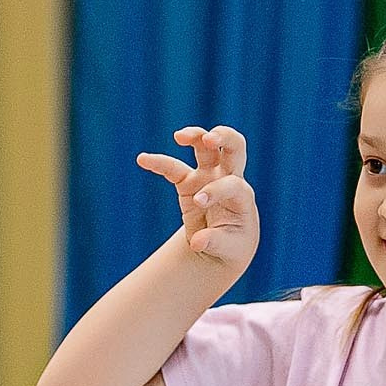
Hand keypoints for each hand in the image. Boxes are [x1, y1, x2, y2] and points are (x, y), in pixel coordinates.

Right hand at [136, 125, 259, 270]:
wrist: (224, 245)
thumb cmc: (232, 245)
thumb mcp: (229, 249)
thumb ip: (215, 243)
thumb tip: (197, 242)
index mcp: (242, 195)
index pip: (232, 184)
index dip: (216, 189)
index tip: (199, 202)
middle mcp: (227, 178)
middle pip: (233, 146)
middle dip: (224, 136)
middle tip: (209, 139)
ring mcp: (208, 176)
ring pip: (205, 147)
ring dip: (195, 136)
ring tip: (179, 136)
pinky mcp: (189, 182)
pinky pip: (173, 168)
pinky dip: (159, 163)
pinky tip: (143, 160)